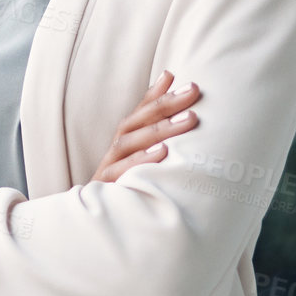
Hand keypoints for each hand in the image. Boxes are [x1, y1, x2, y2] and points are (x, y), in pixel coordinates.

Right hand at [90, 69, 200, 183]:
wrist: (101, 219)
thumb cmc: (128, 182)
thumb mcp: (141, 153)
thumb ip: (153, 119)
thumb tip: (168, 76)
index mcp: (126, 138)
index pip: (142, 111)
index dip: (162, 95)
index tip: (190, 84)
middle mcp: (117, 149)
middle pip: (137, 121)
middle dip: (165, 105)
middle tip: (193, 93)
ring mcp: (110, 166)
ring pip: (129, 143)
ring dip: (159, 130)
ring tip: (187, 120)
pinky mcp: (106, 186)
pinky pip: (122, 171)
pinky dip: (141, 160)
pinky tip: (162, 153)